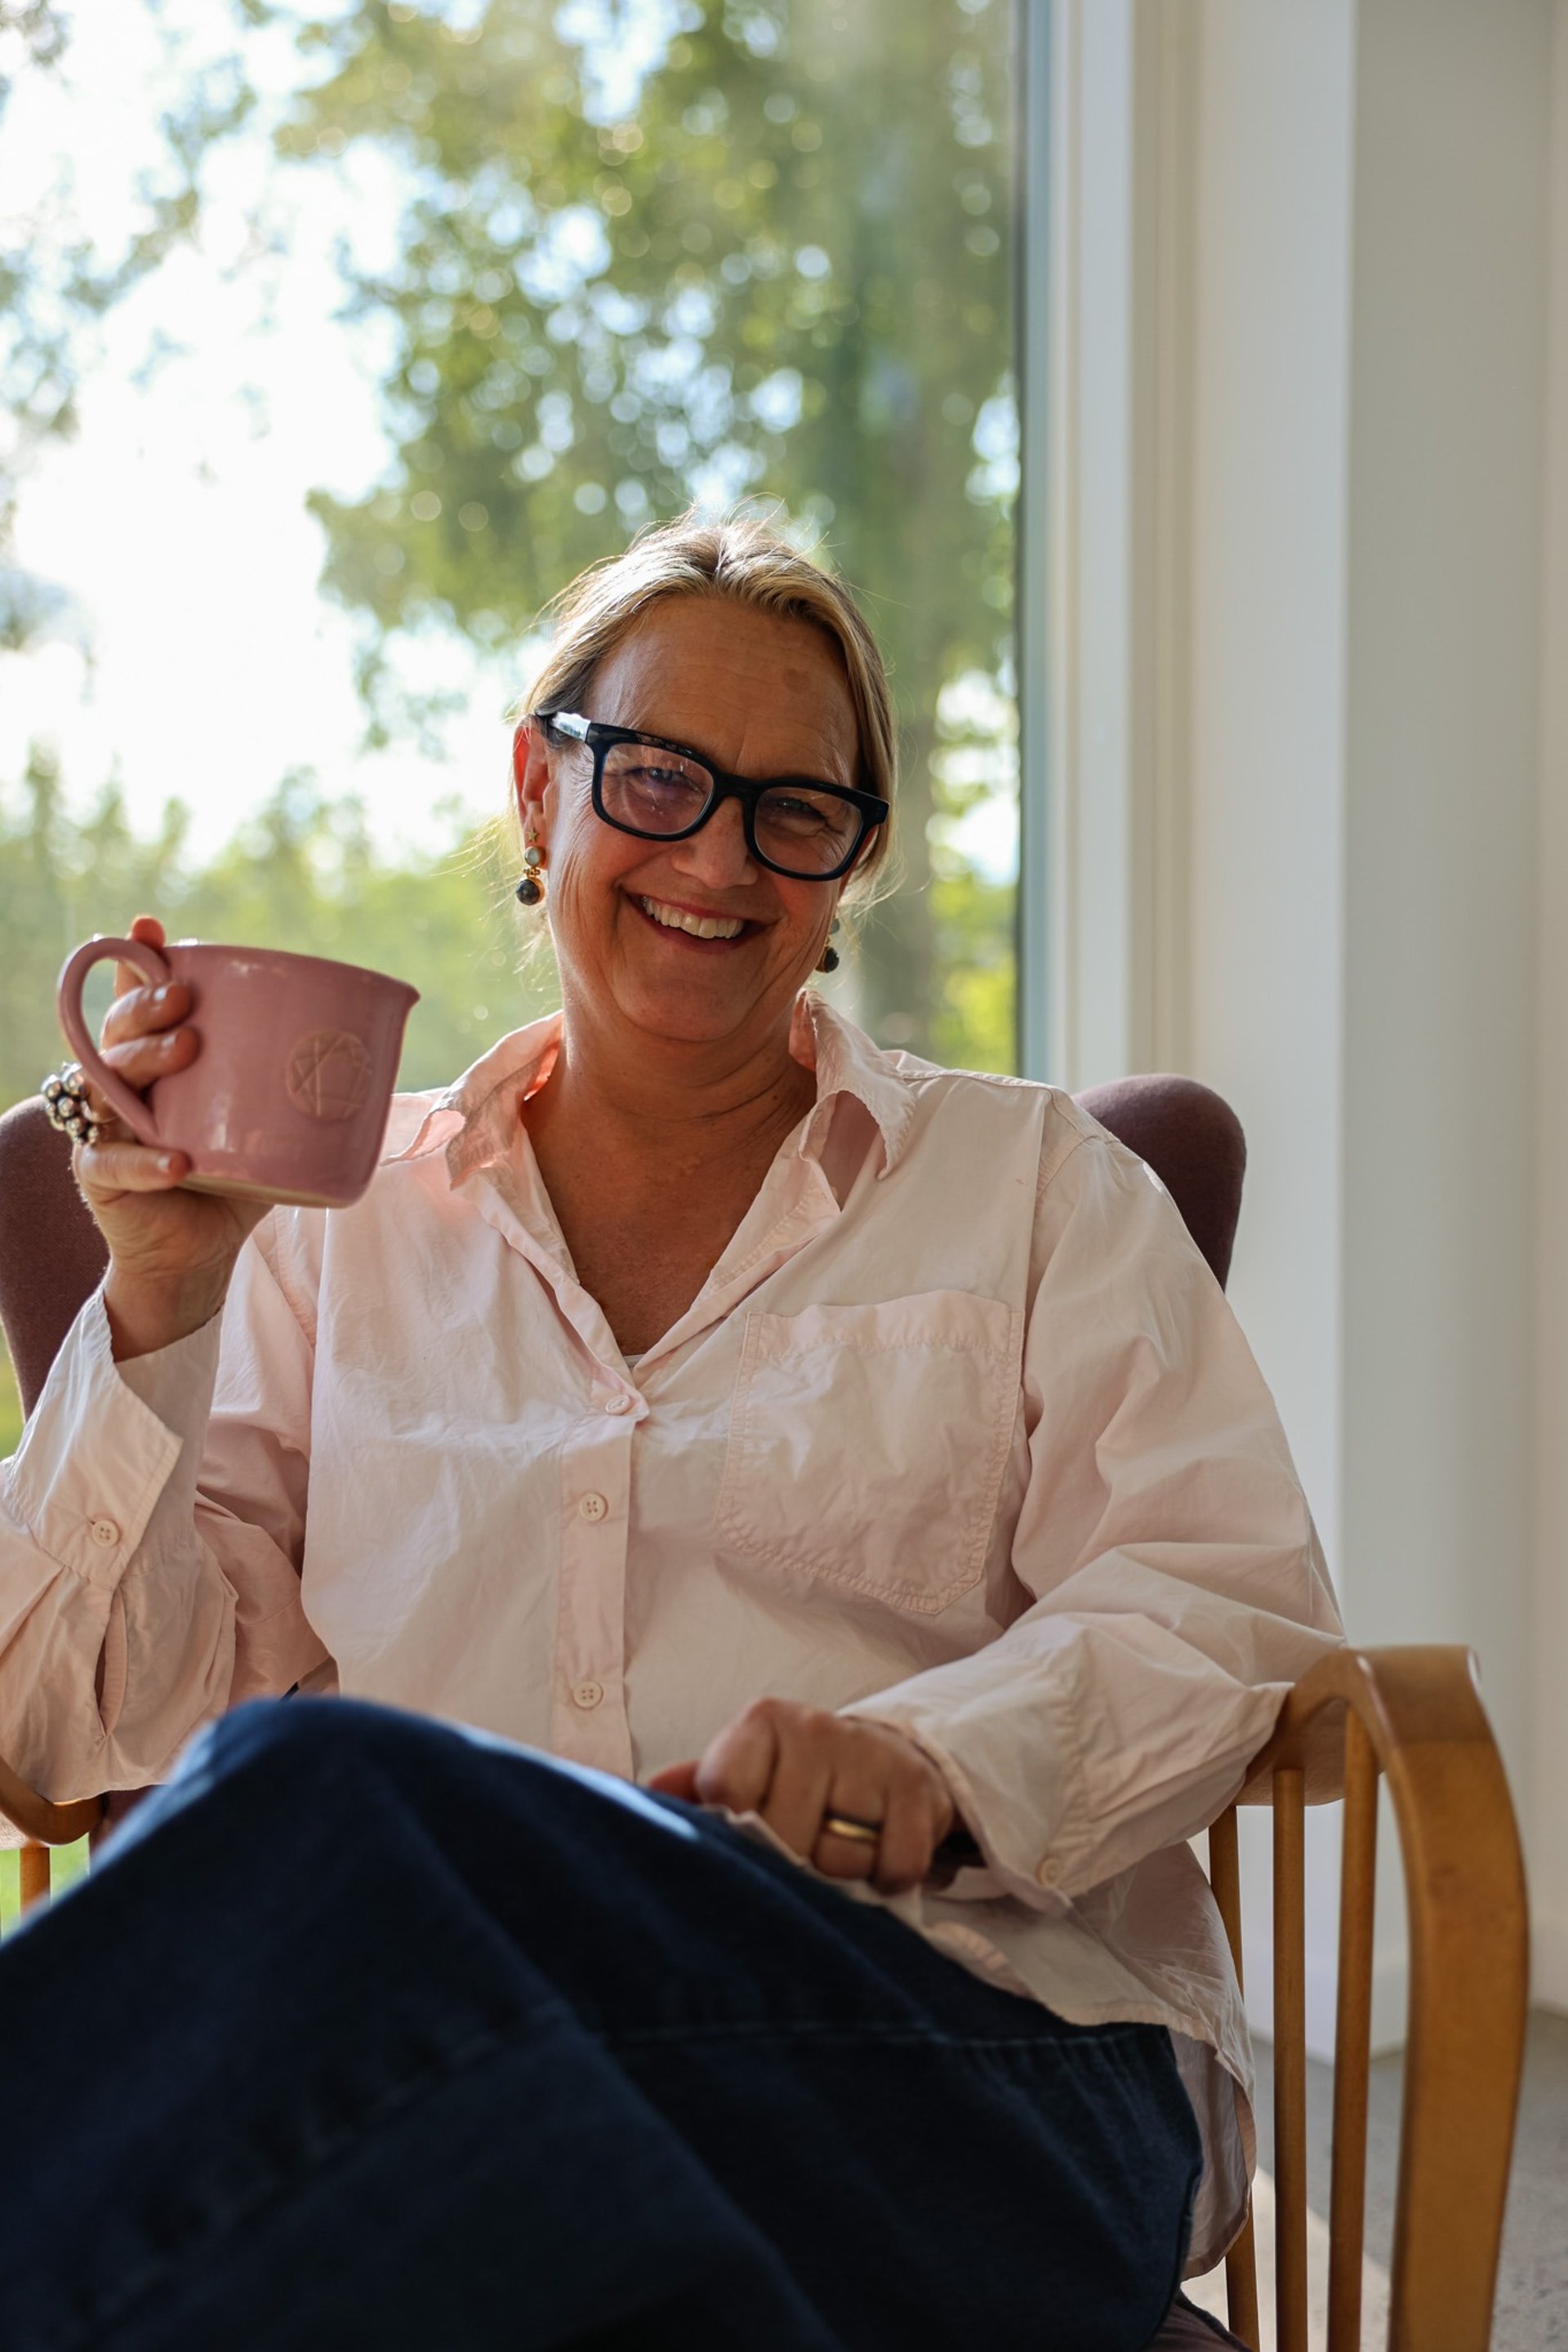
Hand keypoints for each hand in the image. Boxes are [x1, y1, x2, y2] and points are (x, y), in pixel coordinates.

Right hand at [73, 915, 268, 1358]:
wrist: (199, 1258)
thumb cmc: (236, 1180)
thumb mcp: (269, 1125)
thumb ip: (303, 1085)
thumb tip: (385, 1049)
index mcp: (157, 1063)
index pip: (139, 1002)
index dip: (139, 962)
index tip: (151, 928)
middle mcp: (122, 1087)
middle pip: (118, 1031)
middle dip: (148, 1005)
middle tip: (188, 999)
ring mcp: (105, 1130)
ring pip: (105, 1081)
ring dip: (144, 1059)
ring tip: (186, 1050)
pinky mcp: (99, 1178)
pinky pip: (111, 1163)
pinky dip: (144, 1162)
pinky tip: (178, 1161)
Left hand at [646, 1697, 958, 1895]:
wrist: (883, 1758)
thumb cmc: (794, 1778)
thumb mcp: (742, 1772)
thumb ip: (693, 1790)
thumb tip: (645, 1798)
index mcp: (760, 1724)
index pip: (726, 1791)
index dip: (734, 1832)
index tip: (745, 1838)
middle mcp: (815, 1728)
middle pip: (784, 1835)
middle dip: (790, 1862)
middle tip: (798, 1853)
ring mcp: (870, 1755)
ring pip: (840, 1856)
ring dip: (840, 1872)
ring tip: (837, 1850)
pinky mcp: (919, 1788)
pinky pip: (897, 1863)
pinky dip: (887, 1879)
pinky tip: (877, 1860)